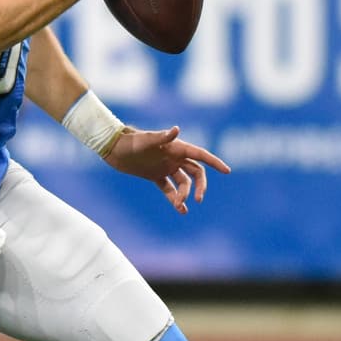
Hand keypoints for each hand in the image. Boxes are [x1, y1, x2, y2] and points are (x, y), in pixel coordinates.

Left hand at [103, 126, 230, 213]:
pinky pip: (169, 189)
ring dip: (184, 194)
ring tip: (179, 205)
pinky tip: (180, 210)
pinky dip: (174, 198)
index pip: (200, 155)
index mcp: (175, 147)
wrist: (112, 147)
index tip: (227, 171)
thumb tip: (177, 130)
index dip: (214, 162)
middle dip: (200, 186)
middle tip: (198, 199)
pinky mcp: (154, 176)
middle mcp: (173, 157)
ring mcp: (164, 167)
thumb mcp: (146, 140)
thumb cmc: (130, 140)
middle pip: (195, 172)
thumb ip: (162, 136)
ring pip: (183, 183)